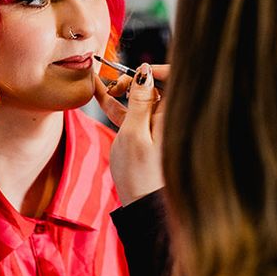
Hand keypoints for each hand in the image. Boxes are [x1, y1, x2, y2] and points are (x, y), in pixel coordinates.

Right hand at [94, 63, 167, 205]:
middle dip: (134, 80)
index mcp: (173, 115)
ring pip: (139, 100)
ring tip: (101, 84)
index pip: (176, 78)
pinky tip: (102, 96)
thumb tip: (145, 71)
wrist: (141, 206)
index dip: (157, 69)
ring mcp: (156, 128)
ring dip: (121, 91)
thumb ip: (139, 101)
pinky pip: (132, 114)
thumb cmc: (140, 175)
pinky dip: (118, 106)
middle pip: (155, 87)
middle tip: (115, 86)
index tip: (137, 71)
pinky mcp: (144, 137)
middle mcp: (168, 119)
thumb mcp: (133, 133)